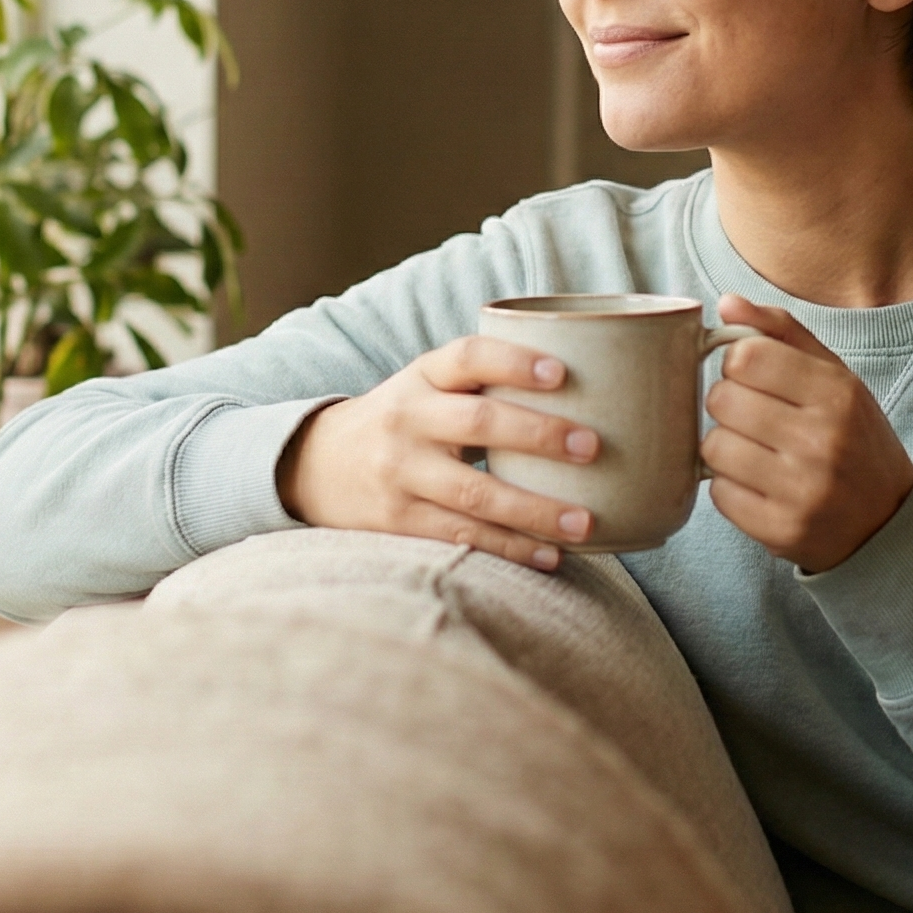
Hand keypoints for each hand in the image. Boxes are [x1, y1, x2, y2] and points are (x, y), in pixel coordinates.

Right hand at [277, 336, 601, 569]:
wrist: (315, 465)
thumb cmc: (405, 420)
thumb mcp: (429, 386)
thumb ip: (488, 383)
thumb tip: (596, 388)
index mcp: (422, 376)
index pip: (468, 356)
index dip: (514, 361)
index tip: (562, 372)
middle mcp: (407, 419)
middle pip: (477, 424)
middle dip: (537, 435)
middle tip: (592, 447)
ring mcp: (400, 473)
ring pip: (473, 493)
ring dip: (534, 510)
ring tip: (585, 521)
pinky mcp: (398, 520)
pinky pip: (460, 536)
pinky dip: (509, 548)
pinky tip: (550, 556)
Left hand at [702, 294, 912, 572]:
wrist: (886, 522)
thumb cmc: (853, 439)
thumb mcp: (836, 378)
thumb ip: (782, 333)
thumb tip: (726, 303)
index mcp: (837, 393)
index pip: (746, 355)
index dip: (738, 364)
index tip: (753, 378)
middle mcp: (822, 440)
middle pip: (722, 399)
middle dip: (728, 406)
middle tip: (753, 419)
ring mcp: (802, 490)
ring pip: (713, 447)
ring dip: (725, 448)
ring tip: (755, 452)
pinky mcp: (782, 530)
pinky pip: (718, 494)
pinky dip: (730, 488)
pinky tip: (758, 486)